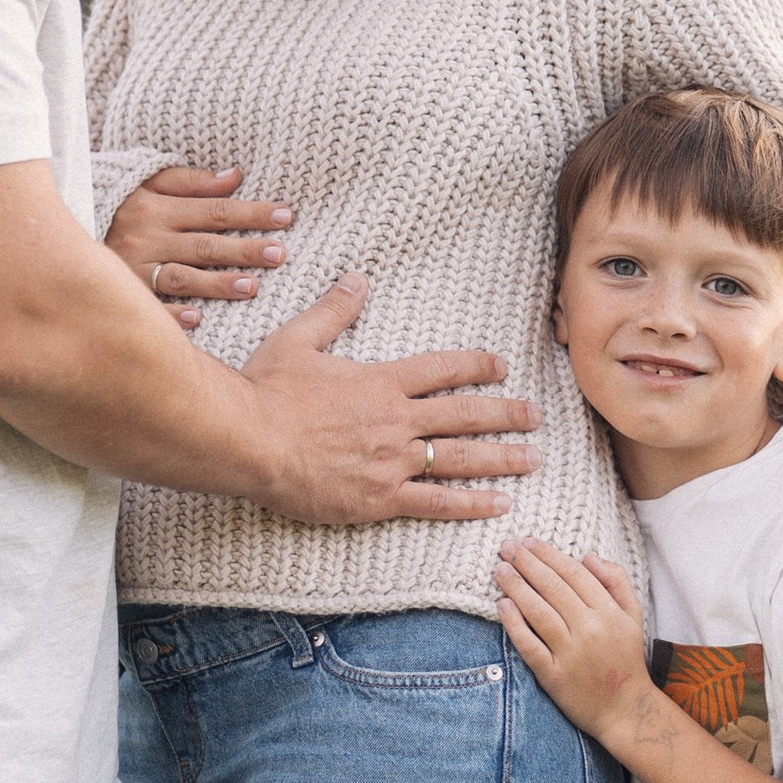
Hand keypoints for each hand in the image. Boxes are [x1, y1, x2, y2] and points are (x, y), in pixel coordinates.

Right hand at [107, 166, 293, 330]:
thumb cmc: (116, 204)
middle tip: (279, 254)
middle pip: (204, 244)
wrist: (59, 231)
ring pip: (181, 276)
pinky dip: (171, 313)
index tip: (286, 216)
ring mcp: (132, 268)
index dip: (251, 213)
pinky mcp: (120, 294)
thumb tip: (235, 176)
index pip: (214, 210)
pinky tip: (198, 318)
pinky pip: (149, 306)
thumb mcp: (148, 182)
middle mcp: (146, 236)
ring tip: (251, 286)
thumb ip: (191, 182)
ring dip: (217, 283)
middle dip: (244, 249)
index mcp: (156, 206)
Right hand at [239, 278, 538, 526]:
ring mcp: (392, 460)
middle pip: (465, 414)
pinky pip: (436, 502)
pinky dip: (471, 503)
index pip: (442, 370)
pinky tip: (500, 502)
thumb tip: (356, 279)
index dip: (476, 365)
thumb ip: (332, 311)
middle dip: (506, 413)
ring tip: (533, 457)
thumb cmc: (263, 392)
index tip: (501, 366)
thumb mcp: (296, 340)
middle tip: (536, 416)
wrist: (247, 441)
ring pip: (461, 457)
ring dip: (502, 457)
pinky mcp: (380, 498)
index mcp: (380, 382)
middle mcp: (396, 420)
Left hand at [495, 540, 651, 745]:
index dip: (548, 555)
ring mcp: (571, 653)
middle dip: (527, 564)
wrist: (625, 709)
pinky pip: (530, 645)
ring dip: (516, 587)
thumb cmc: (626, 658)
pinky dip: (514, 624)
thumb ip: (616, 582)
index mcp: (608, 612)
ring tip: (500, 569)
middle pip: (553, 588)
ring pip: (539, 612)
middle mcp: (590, 629)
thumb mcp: (633, 616)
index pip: (573, 574)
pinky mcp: (554, 675)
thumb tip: (588, 556)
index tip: (528, 542)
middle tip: (506, 547)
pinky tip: (501, 605)